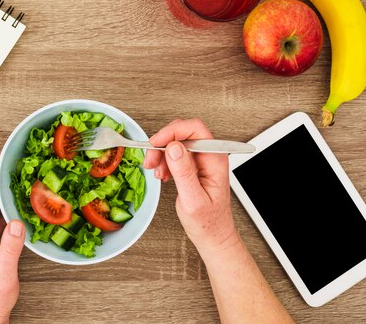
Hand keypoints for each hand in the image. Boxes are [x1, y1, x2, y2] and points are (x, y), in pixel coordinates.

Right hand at [143, 119, 238, 252]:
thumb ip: (184, 172)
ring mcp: (201, 160)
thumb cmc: (208, 223)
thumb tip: (174, 148)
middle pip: (183, 133)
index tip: (156, 143)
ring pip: (176, 142)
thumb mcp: (193, 199)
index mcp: (215, 160)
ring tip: (156, 171)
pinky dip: (164, 161)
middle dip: (163, 142)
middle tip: (151, 159)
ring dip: (161, 153)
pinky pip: (175, 154)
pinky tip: (162, 174)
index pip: (195, 129)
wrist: (213, 236)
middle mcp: (210, 156)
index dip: (173, 132)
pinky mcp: (193, 166)